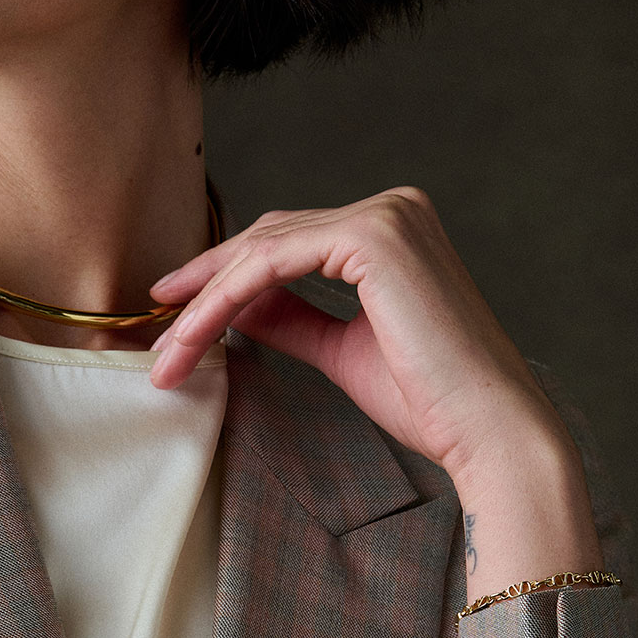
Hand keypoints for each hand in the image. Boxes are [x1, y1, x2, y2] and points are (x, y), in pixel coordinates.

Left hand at [147, 190, 575, 497]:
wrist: (483, 429)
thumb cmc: (428, 402)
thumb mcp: (343, 352)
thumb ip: (294, 320)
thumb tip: (242, 310)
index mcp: (393, 230)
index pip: (288, 242)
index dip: (224, 277)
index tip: (175, 316)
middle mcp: (393, 209)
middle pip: (269, 238)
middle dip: (203, 286)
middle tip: (154, 334)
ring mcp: (386, 216)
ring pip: (263, 250)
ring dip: (204, 303)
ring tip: (166, 353)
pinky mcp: (374, 237)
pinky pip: (273, 264)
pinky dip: (226, 299)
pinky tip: (195, 333)